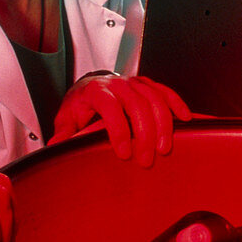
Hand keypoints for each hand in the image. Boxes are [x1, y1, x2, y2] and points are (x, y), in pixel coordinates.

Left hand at [50, 73, 191, 166]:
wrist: (87, 87)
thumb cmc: (79, 106)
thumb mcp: (66, 119)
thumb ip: (64, 134)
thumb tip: (57, 148)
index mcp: (95, 91)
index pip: (110, 107)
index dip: (119, 130)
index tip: (124, 153)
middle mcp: (117, 83)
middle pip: (137, 104)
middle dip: (144, 134)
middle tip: (146, 159)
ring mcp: (133, 82)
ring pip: (154, 98)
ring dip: (163, 124)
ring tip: (164, 148)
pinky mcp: (146, 84)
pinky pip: (164, 91)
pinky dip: (176, 104)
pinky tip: (185, 118)